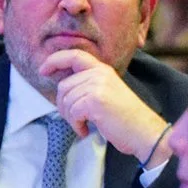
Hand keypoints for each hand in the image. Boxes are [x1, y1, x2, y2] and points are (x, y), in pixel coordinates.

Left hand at [41, 47, 166, 163]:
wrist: (144, 132)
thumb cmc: (126, 119)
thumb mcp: (108, 93)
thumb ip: (89, 85)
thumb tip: (63, 90)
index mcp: (103, 70)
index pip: (74, 56)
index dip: (55, 60)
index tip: (43, 70)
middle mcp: (100, 74)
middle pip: (64, 86)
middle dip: (63, 106)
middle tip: (74, 119)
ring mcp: (98, 86)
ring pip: (66, 101)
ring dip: (70, 118)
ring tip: (83, 125)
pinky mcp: (95, 101)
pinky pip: (72, 112)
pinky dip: (76, 125)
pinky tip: (85, 130)